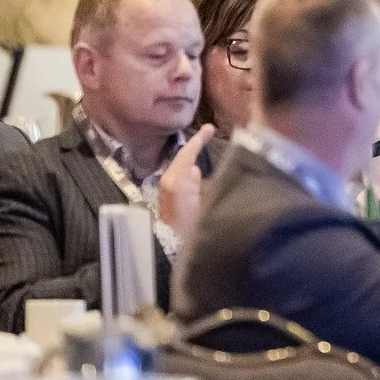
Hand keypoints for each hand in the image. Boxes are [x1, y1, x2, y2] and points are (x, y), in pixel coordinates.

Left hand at [159, 125, 214, 241]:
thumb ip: (197, 183)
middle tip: (210, 134)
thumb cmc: (189, 228)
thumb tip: (195, 169)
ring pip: (184, 170)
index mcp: (176, 180)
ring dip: (194, 161)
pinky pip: (183, 180)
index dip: (199, 139)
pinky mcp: (171, 201)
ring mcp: (168, 192)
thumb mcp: (198, 203)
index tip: (210, 127)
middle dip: (196, 147)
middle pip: (184, 159)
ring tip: (208, 149)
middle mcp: (169, 183)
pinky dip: (193, 175)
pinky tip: (203, 176)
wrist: (173, 251)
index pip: (187, 153)